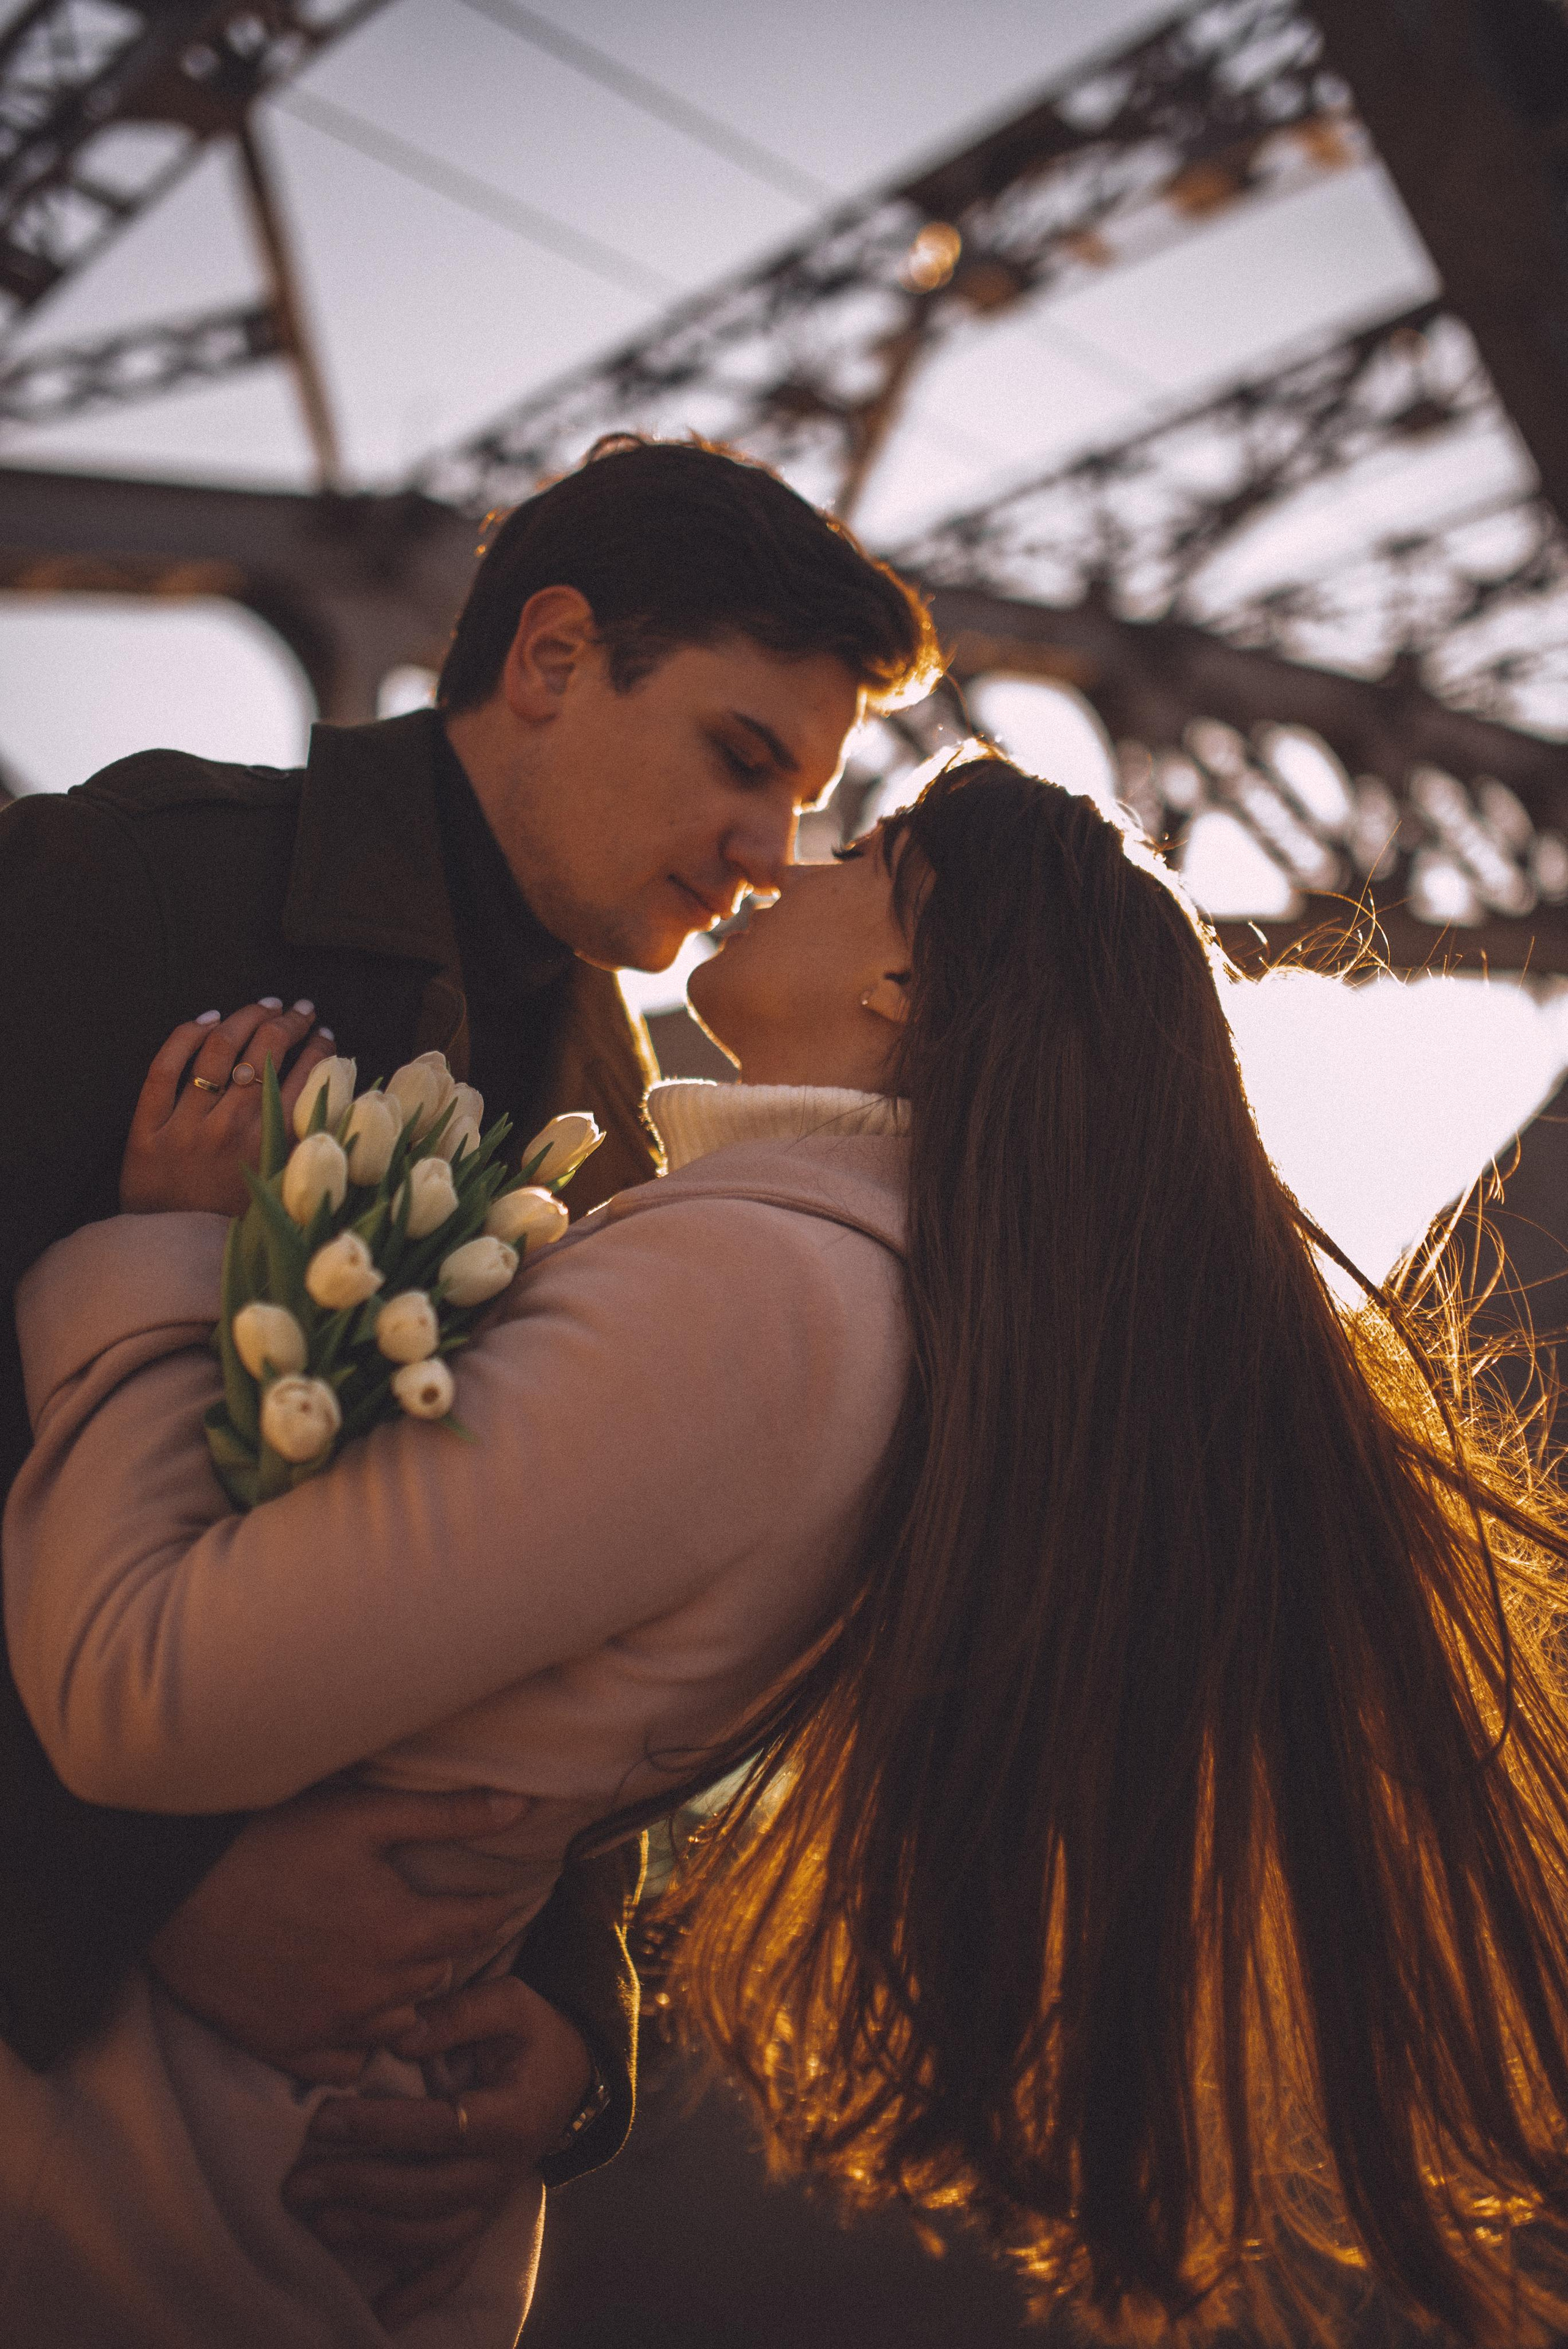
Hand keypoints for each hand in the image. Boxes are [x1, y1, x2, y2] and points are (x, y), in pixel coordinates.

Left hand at [120, 999, 336, 1214]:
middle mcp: (229, 1128)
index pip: (304, 1076)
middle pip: (264, 1052)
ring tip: (264, 1006)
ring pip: (217, 1049)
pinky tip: (208, 1020)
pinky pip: (164, 1067)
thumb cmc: (237, 1228)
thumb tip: (338, 1104)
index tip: (326, 1035)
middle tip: (301, 1009)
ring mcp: (184, 1125)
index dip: (320, 1047)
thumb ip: (307, 1149)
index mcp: (271, 1146)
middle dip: (289, 1022)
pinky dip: (186, 1036)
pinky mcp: (146, 1128)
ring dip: (245, 1017)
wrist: (174, 1262)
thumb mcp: (285, 1192)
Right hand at [147, 1781, 541, 2083]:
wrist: (176, 1891)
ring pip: (401, 2024)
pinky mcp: (286, 2048)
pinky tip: (348, 2007)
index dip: (489, 1908)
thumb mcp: (365, 1815)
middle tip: (432, 1923)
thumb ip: (447, 1815)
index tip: (493, 1899)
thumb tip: (520, 1807)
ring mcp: (329, 2026)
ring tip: (391, 1965)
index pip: (477, 1926)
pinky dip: (358, 2040)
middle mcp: (374, 1991)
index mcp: (401, 1931)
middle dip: (443, 1948)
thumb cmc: (272, 1839)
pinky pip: (348, 2064)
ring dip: (404, 1996)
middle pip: (439, 1974)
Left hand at [282, 1975, 588, 2327]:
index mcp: (512, 2116)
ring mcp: (493, 2201)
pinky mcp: (484, 2217)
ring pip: (433, 2235)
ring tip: (317, 2219)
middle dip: (359, 2188)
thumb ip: (459, 2013)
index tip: (324, 2117)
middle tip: (298, 2180)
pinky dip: (419, 2293)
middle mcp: (504, 2170)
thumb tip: (401, 2033)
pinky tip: (381, 2315)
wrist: (572, 2073)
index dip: (381, 2127)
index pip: (441, 2128)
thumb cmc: (532, 2033)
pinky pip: (455, 2266)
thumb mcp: (511, 2002)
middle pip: (428, 2192)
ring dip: (373, 2234)